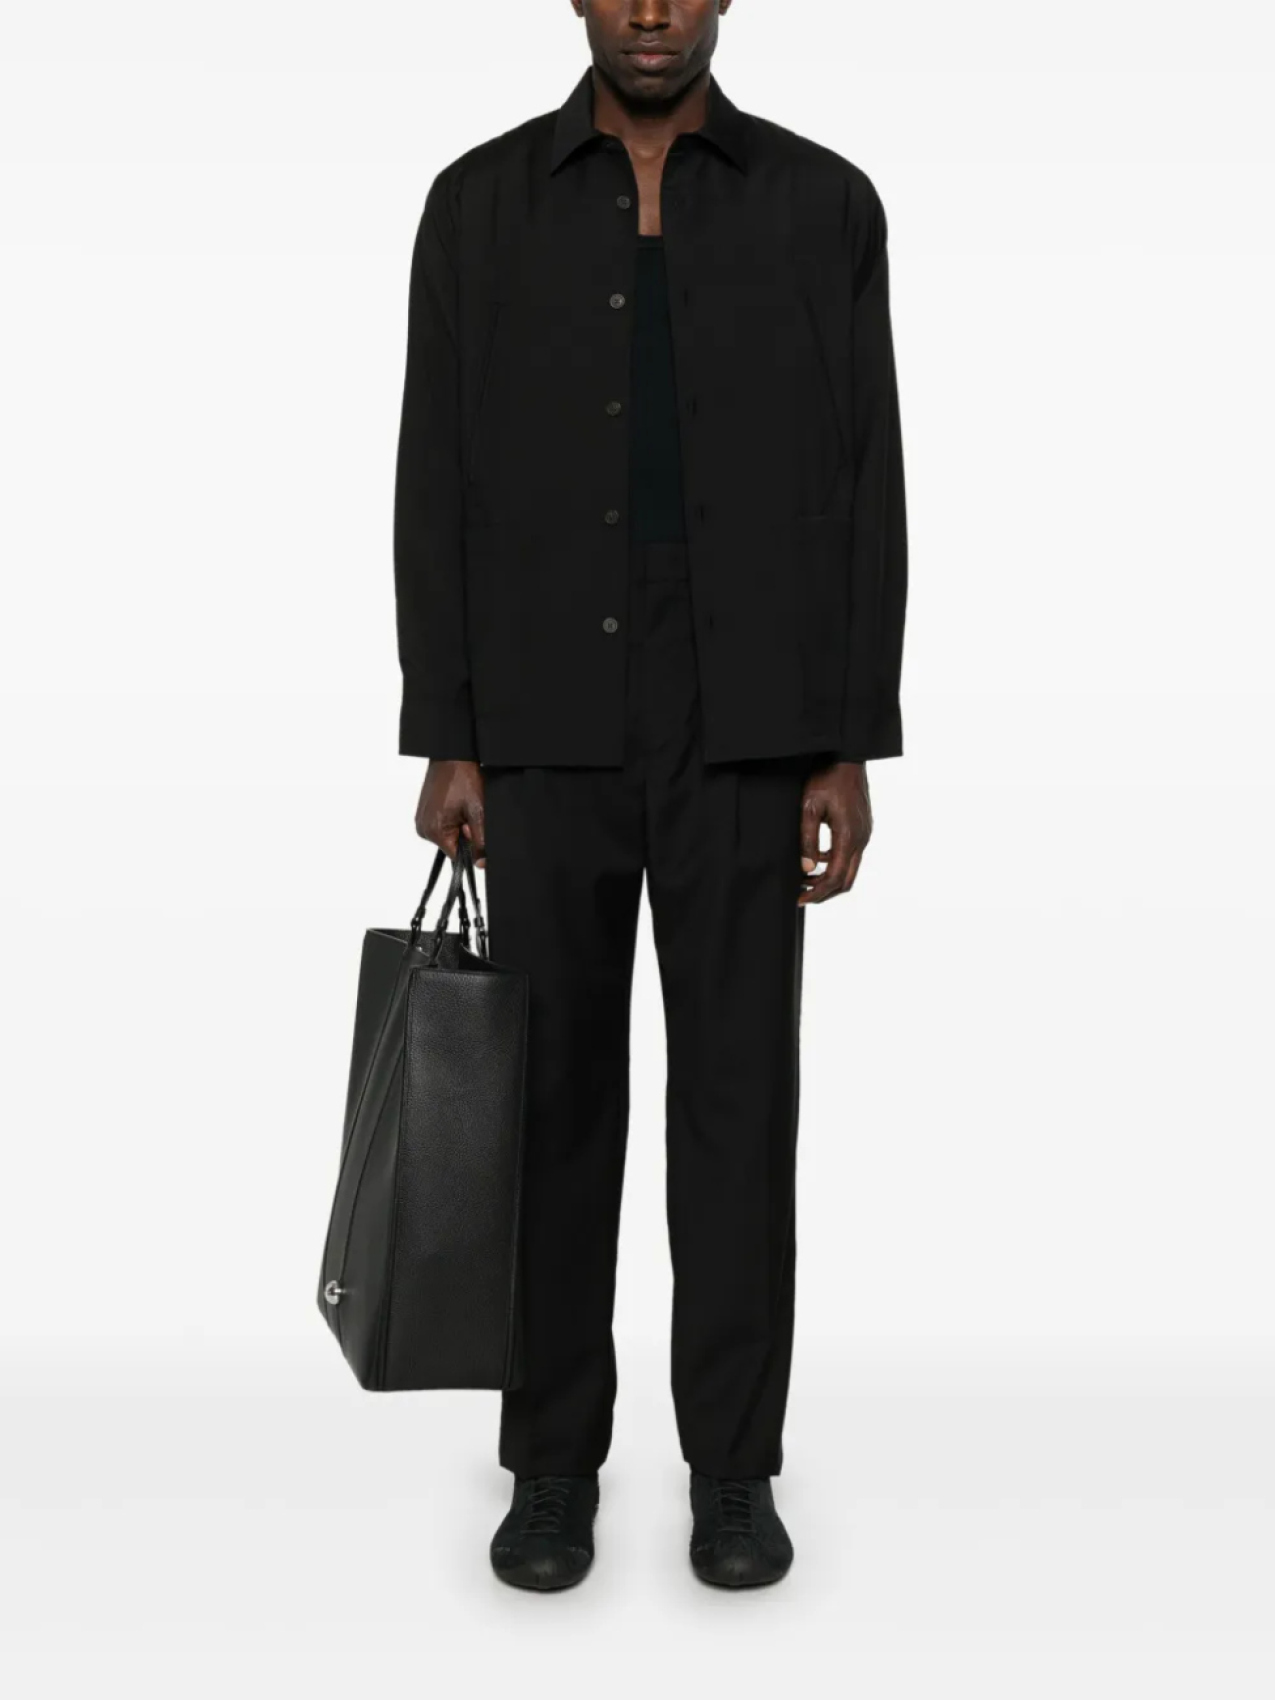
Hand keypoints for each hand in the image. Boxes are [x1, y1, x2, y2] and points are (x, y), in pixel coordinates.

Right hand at [415, 759, 485, 865]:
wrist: (452, 756)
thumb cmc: (463, 778)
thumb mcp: (478, 812)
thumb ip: (480, 841)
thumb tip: (481, 863)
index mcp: (434, 831)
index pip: (456, 856)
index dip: (471, 844)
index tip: (473, 826)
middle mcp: (423, 828)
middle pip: (452, 845)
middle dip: (465, 833)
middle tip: (468, 811)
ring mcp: (421, 820)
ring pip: (448, 835)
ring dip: (458, 825)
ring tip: (460, 804)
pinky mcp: (422, 812)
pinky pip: (441, 824)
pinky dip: (451, 818)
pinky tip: (454, 802)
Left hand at [799, 761, 871, 904]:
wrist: (847, 758)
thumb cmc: (826, 779)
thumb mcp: (809, 808)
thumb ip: (807, 840)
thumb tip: (806, 868)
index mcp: (849, 837)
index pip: (835, 878)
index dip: (817, 893)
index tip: (799, 899)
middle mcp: (861, 839)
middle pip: (846, 880)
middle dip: (824, 892)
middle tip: (802, 896)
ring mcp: (864, 834)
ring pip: (850, 869)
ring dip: (829, 879)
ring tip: (806, 880)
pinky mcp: (862, 829)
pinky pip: (851, 855)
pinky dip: (835, 864)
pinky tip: (817, 860)